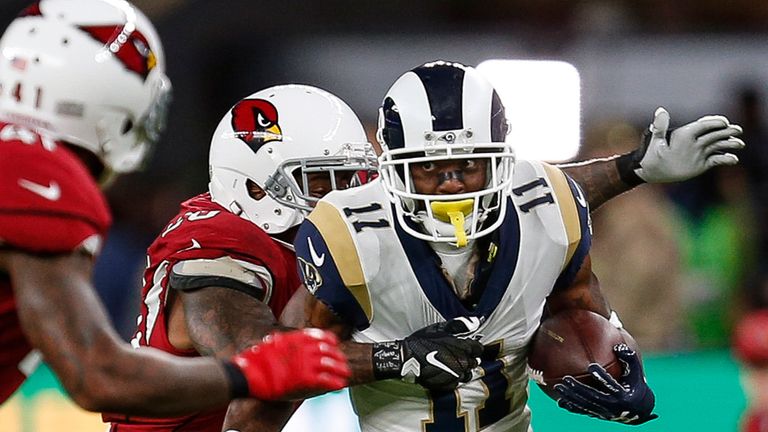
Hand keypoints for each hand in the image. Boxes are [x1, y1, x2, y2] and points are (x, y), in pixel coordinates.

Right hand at [231, 328, 350, 399]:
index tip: (335, 344)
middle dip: (338, 356)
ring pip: (331, 364)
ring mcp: (305, 363)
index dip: (331, 341)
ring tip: (346, 373)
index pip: (320, 336)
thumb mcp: (269, 344)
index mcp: (295, 339)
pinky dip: (335, 382)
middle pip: (329, 350)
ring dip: (340, 368)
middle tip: (344, 362)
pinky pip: (326, 379)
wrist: (248, 374)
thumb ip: (279, 341)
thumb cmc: (255, 362)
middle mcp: (303, 348)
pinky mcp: (305, 378)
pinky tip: (340, 385)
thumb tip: (277, 339)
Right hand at [372, 317, 483, 390]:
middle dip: (468, 358)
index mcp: (463, 347)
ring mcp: (456, 374)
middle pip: (474, 361)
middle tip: (455, 354)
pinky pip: (457, 382)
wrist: (407, 358)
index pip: (479, 349)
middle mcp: (463, 362)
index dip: (473, 347)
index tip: (466, 346)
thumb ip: (460, 325)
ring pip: (467, 373)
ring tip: (451, 364)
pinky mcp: (449, 384)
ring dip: (462, 369)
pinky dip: (453, 378)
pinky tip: (445, 372)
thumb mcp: (440, 328)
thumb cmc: (422, 342)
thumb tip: (475, 322)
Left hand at [554, 344, 657, 424]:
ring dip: (571, 397)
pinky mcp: (598, 415)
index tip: (591, 367)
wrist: (638, 408)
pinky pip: (583, 412)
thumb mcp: (635, 372)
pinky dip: (571, 407)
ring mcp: (604, 412)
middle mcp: (613, 406)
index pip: (611, 386)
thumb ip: (629, 358)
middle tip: (566, 379)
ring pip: (585, 405)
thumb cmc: (634, 383)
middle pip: (593, 397)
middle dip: (579, 389)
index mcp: (623, 395)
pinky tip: (560, 402)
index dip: (602, 377)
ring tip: (558, 387)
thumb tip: (618, 347)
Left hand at [617, 107, 743, 183]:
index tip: (724, 122)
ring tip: (738, 144)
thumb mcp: (654, 140)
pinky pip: (716, 160)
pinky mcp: (702, 164)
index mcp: (685, 133)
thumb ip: (660, 127)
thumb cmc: (648, 154)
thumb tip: (661, 110)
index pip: (702, 125)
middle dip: (726, 131)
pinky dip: (725, 159)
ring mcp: (700, 152)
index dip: (713, 122)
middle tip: (737, 130)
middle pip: (714, 133)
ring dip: (729, 143)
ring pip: (718, 145)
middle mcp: (695, 141)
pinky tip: (733, 159)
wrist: (649, 170)